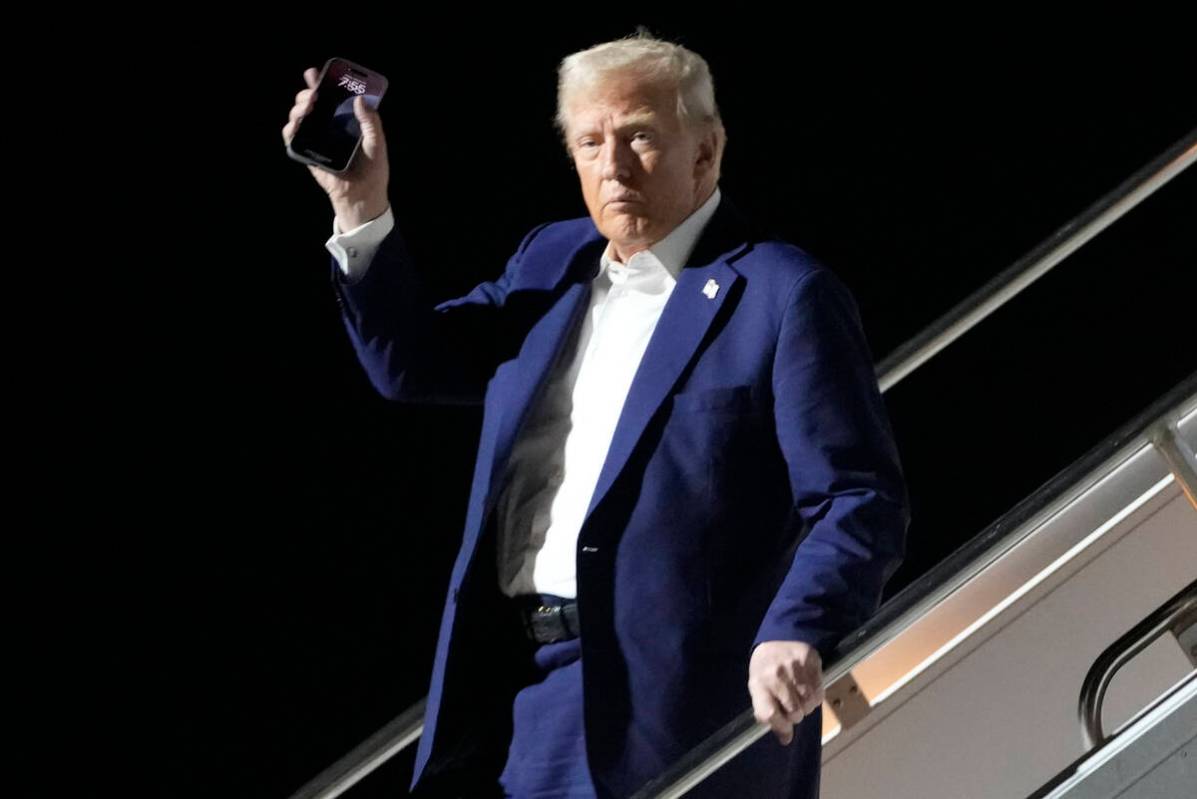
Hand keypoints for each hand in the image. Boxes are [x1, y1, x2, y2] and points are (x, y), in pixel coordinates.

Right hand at [281, 67, 390, 229]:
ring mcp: (315, 139)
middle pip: (311, 103)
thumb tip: (360, 99)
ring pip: (299, 117)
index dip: (321, 82)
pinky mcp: (307, 154)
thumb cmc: (373, 170)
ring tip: (308, 106)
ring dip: (298, 108)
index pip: (330, 97)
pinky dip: (290, 129)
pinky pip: (292, 139)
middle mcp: (327, 127)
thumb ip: (371, 122)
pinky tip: (296, 124)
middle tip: (314, 93)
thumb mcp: (377, 143)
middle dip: (308, 93)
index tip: (315, 72)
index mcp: (344, 121)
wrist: (363, 197)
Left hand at [748, 640, 823, 744]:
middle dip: (796, 715)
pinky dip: (816, 695)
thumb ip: (770, 716)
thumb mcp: (760, 692)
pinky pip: (820, 691)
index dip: (780, 726)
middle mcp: (776, 675)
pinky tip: (808, 688)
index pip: (769, 714)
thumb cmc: (765, 672)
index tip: (785, 728)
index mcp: (759, 685)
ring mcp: (793, 666)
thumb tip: (786, 740)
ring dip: (807, 706)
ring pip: (810, 704)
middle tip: (792, 707)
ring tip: (800, 698)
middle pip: (795, 712)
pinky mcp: (810, 659)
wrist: (774, 641)